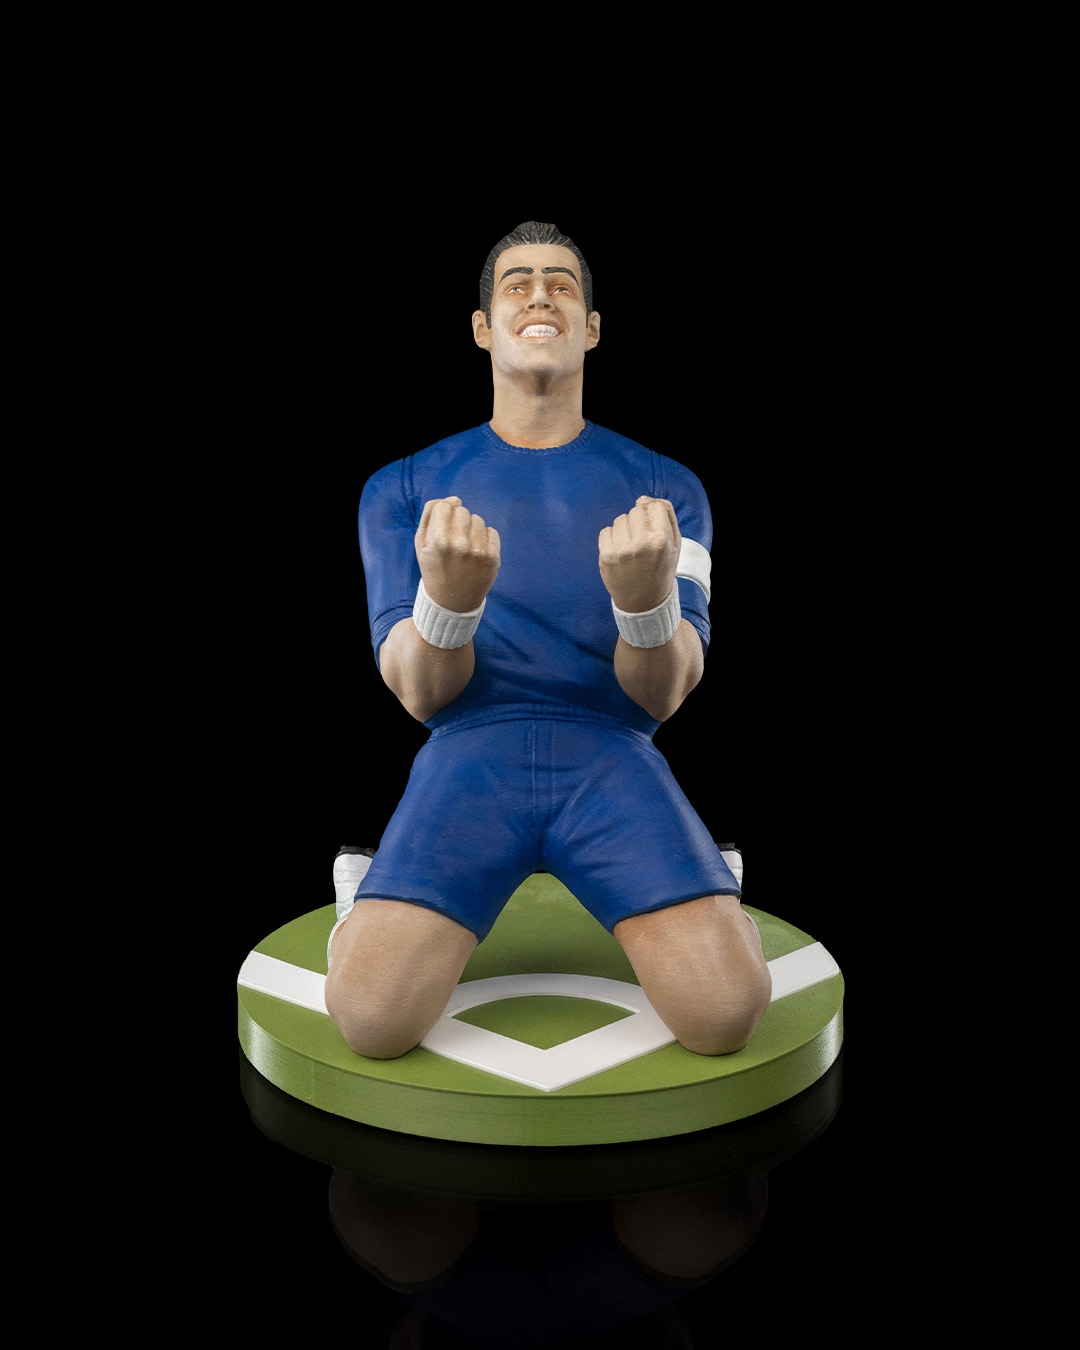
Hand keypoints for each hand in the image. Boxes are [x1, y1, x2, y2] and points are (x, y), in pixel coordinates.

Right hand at [415, 497, 500, 612]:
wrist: (451, 602)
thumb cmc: (434, 568)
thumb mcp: (421, 543)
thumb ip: (430, 514)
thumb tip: (455, 499)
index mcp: (438, 541)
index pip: (444, 506)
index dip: (442, 516)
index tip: (441, 530)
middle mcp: (460, 544)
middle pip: (462, 511)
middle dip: (457, 522)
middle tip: (454, 541)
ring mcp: (479, 551)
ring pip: (478, 519)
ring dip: (471, 529)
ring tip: (465, 547)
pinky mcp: (493, 558)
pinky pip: (492, 531)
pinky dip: (485, 538)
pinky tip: (476, 553)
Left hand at [598, 496, 680, 613]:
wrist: (644, 602)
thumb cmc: (661, 569)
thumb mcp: (674, 544)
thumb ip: (665, 516)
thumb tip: (642, 498)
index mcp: (661, 539)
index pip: (654, 506)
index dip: (653, 514)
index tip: (653, 529)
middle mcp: (641, 543)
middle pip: (635, 511)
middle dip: (638, 521)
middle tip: (642, 540)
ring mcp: (621, 550)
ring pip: (620, 519)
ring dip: (625, 529)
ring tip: (631, 547)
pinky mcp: (606, 556)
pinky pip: (605, 531)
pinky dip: (611, 538)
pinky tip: (620, 552)